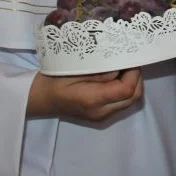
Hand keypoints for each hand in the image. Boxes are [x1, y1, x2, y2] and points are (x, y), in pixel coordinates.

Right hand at [27, 69, 143, 121]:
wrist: (39, 98)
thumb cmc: (53, 81)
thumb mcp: (73, 70)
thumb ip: (99, 72)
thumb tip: (119, 69)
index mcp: (93, 100)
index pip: (126, 90)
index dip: (134, 74)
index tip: (129, 59)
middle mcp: (101, 112)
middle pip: (133, 97)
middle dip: (136, 78)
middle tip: (128, 61)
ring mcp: (102, 116)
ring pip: (130, 101)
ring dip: (132, 83)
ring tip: (122, 67)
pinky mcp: (101, 114)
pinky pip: (122, 102)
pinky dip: (125, 89)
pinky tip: (116, 76)